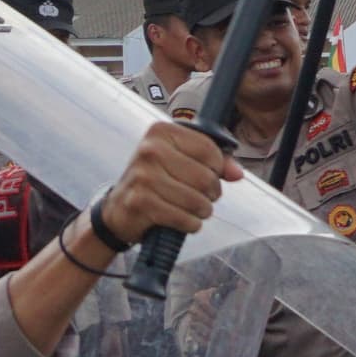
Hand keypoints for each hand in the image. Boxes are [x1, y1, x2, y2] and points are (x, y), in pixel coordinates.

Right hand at [95, 120, 238, 248]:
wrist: (119, 209)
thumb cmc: (155, 181)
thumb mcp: (182, 162)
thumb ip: (215, 162)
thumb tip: (237, 173)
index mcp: (162, 132)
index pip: (210, 149)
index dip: (218, 168)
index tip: (209, 175)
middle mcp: (150, 150)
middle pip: (206, 178)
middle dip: (211, 194)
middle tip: (201, 197)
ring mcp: (143, 176)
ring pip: (198, 201)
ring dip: (202, 211)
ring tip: (192, 209)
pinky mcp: (141, 202)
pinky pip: (185, 218)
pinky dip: (190, 224)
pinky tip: (183, 220)